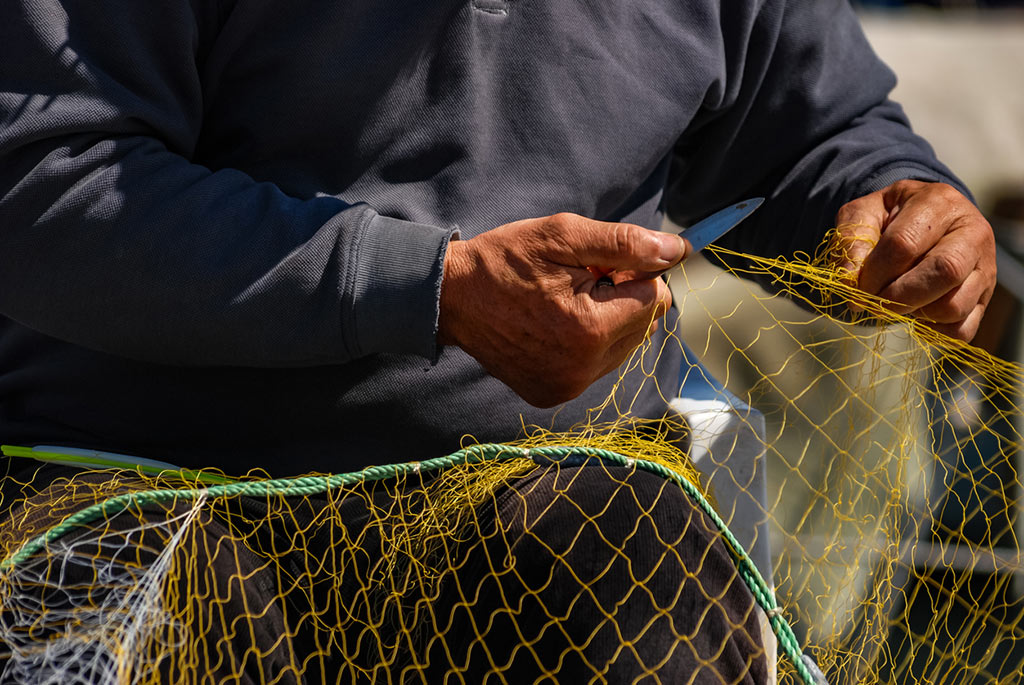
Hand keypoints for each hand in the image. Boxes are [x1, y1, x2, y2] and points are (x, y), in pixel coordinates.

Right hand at [439, 213, 688, 406]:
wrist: (450, 298)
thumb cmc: (504, 260)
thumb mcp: (563, 237)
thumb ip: (625, 244)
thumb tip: (677, 251)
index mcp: (590, 329)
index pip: (655, 296)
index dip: (630, 272)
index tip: (595, 265)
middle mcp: (583, 368)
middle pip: (644, 324)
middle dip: (622, 297)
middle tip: (576, 282)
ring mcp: (567, 386)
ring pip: (624, 346)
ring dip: (607, 320)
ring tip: (562, 304)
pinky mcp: (552, 394)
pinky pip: (597, 365)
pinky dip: (587, 343)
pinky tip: (554, 326)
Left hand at [833, 180, 996, 340]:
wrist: (925, 221)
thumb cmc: (890, 218)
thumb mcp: (865, 213)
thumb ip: (851, 238)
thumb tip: (847, 279)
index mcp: (938, 203)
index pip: (904, 244)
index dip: (874, 273)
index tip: (857, 287)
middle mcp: (972, 232)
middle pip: (943, 272)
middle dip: (897, 297)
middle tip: (874, 302)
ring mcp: (985, 267)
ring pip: (954, 306)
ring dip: (915, 314)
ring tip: (898, 301)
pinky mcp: (985, 298)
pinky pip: (961, 330)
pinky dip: (932, 332)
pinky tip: (916, 313)